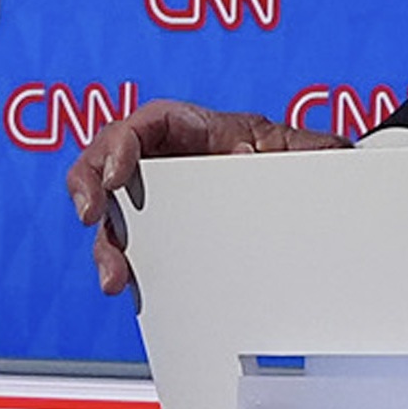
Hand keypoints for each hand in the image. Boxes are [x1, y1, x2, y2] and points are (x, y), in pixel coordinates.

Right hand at [66, 99, 314, 292]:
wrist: (315, 197)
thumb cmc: (310, 166)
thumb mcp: (318, 155)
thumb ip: (309, 151)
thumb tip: (270, 158)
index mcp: (206, 132)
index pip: (150, 121)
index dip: (122, 140)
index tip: (117, 171)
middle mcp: (176, 161)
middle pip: (111, 161)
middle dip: (90, 186)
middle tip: (89, 214)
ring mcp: (166, 199)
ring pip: (116, 212)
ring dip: (106, 242)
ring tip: (114, 275)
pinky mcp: (166, 235)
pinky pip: (132, 244)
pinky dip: (124, 264)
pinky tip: (129, 287)